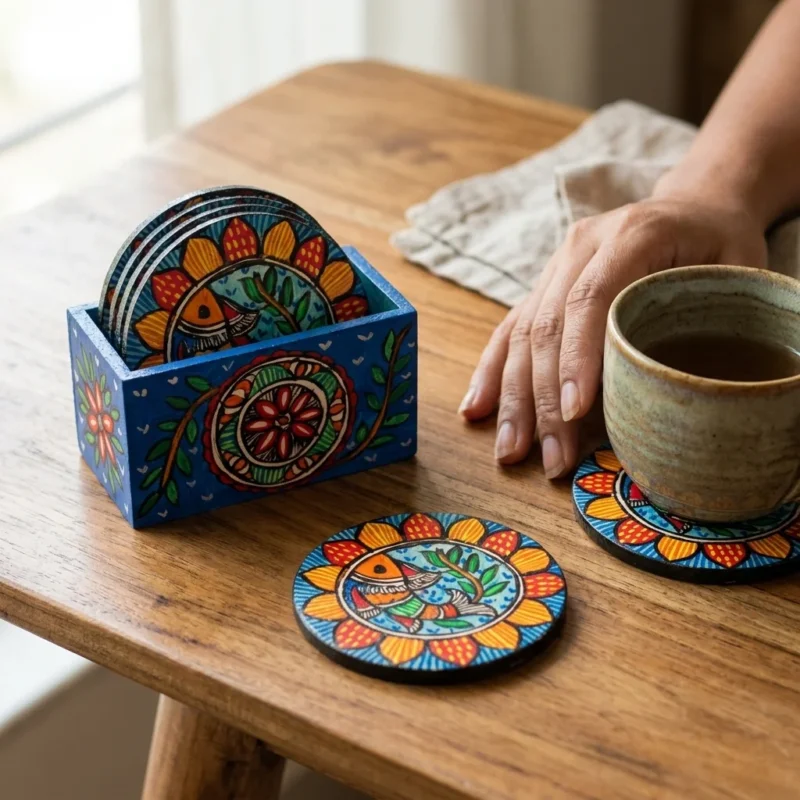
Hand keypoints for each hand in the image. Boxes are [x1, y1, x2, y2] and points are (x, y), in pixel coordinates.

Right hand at [459, 195, 767, 477]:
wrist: (693, 207)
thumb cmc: (721, 247)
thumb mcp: (738, 271)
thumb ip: (709, 320)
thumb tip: (675, 397)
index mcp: (632, 234)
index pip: (590, 298)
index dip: (576, 357)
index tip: (572, 412)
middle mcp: (582, 246)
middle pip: (547, 323)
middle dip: (542, 397)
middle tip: (548, 457)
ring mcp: (556, 265)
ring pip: (521, 332)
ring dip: (513, 397)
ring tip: (510, 449)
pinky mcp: (543, 286)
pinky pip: (509, 329)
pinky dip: (493, 373)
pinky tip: (477, 409)